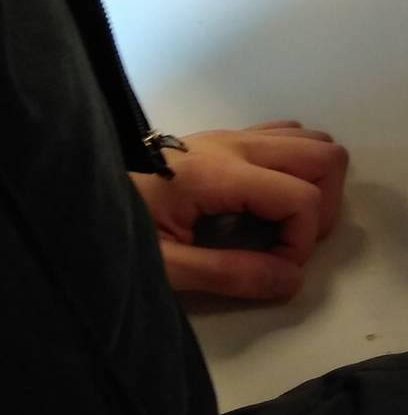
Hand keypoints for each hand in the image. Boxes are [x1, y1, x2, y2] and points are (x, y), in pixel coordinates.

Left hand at [132, 121, 349, 299]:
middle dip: (323, 207)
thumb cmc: (115, 231)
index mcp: (219, 174)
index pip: (302, 198)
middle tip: (290, 242)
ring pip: (313, 140)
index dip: (302, 242)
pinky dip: (296, 165)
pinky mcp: (226, 137)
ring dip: (314, 183)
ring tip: (283, 221)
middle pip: (326, 156)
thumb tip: (292, 280)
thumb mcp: (165, 266)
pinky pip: (288, 134)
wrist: (75, 196)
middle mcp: (235, 144)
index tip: (272, 269)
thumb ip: (230, 275)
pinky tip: (268, 196)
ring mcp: (232, 136)